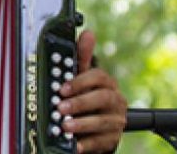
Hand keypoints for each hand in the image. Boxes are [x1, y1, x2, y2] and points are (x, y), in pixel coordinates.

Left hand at [58, 30, 126, 152]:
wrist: (98, 127)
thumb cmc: (88, 98)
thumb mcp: (83, 78)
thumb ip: (82, 58)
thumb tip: (88, 33)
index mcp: (107, 84)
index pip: (99, 77)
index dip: (80, 82)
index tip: (62, 88)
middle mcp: (115, 101)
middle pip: (103, 99)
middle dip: (81, 102)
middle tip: (61, 107)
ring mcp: (116, 120)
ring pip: (103, 121)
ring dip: (83, 123)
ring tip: (65, 125)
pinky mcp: (112, 139)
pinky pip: (101, 142)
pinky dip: (87, 143)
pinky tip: (74, 144)